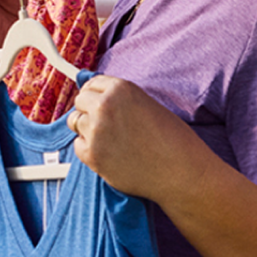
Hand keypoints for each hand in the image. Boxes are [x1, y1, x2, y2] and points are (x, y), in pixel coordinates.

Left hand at [69, 75, 205, 200]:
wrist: (182, 172)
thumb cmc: (173, 140)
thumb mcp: (148, 105)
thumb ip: (122, 99)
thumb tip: (98, 98)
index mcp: (121, 90)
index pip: (91, 84)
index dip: (96, 94)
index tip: (98, 102)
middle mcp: (104, 106)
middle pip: (80, 101)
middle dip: (89, 110)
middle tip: (106, 123)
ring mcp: (95, 131)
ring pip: (75, 122)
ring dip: (87, 129)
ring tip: (112, 139)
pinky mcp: (91, 155)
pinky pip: (78, 146)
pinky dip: (89, 149)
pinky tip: (111, 153)